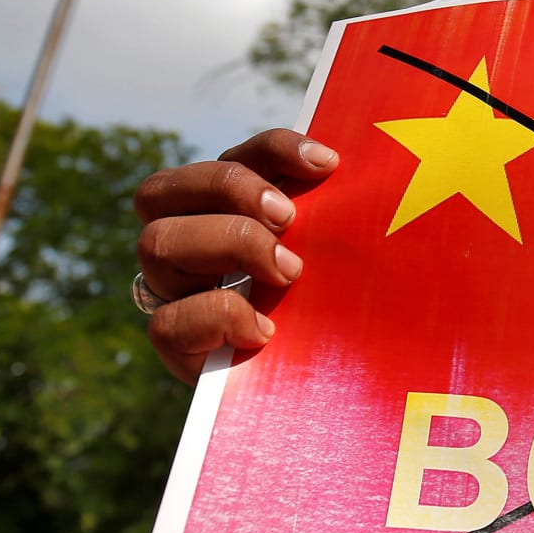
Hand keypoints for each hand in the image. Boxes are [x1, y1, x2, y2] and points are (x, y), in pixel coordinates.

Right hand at [133, 129, 338, 382]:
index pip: (232, 157)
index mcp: (222, 208)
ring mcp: (171, 289)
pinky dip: (219, 317)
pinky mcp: (174, 341)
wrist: (305, 382)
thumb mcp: (330, 254)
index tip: (328, 164)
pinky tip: (265, 329)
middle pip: (161, 189)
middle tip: (290, 219)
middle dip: (232, 190)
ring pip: (155, 242)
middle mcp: (183, 238)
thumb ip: (335, 218)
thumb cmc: (326, 304)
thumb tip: (378, 181)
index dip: (273, 150)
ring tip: (287, 271)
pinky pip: (166, 322)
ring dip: (229, 244)